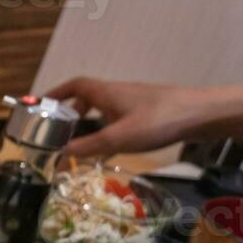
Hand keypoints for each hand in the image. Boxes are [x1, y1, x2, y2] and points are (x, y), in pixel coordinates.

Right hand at [45, 78, 242, 159]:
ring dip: (89, 120)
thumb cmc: (158, 120)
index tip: (41, 104)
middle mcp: (118, 93)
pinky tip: (110, 147)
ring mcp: (134, 102)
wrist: (201, 114)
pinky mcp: (148, 112)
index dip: (56, 93)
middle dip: (70, 109)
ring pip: (104, 108)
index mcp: (107, 93)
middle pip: (88, 96)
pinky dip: (107, 128)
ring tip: (80, 140)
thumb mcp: (118, 138)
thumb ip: (88, 147)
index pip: (75, 85)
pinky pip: (118, 117)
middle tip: (58, 127)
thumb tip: (59, 156)